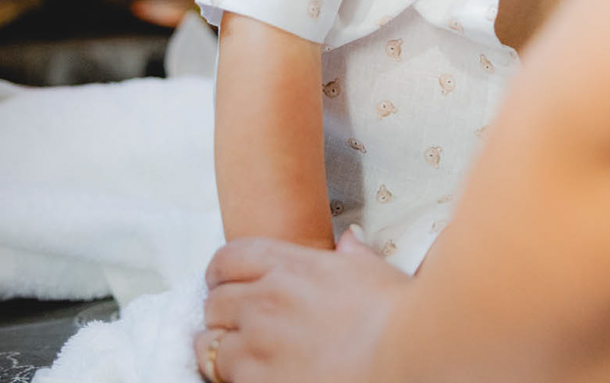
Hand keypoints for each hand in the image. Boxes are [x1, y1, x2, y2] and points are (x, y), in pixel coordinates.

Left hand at [196, 230, 407, 382]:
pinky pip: (219, 375)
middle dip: (222, 313)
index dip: (222, 273)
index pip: (228, 258)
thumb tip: (350, 240)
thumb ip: (353, 254)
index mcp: (290, 264)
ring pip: (208, 342)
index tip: (226, 284)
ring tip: (238, 358)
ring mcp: (257, 341)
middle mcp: (265, 298)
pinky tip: (249, 376)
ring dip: (219, 349)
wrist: (401, 354)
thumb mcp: (374, 271)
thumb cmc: (395, 314)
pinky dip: (227, 377)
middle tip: (237, 326)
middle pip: (214, 300)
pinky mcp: (256, 379)